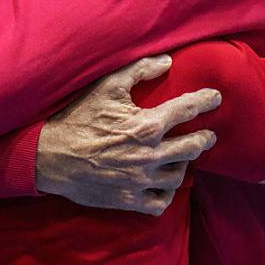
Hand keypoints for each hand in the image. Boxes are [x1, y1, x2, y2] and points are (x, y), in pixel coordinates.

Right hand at [36, 55, 220, 215]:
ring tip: (183, 158)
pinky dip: (167, 194)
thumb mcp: (105, 86)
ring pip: (179, 176)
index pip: (187, 109)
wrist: (49, 156)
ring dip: (184, 165)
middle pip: (192, 147)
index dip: (206, 101)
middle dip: (204, 138)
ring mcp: (140, 180)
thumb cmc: (77, 118)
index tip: (215, 98)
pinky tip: (165, 185)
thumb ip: (139, 70)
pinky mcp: (129, 199)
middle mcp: (149, 155)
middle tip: (208, 135)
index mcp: (146, 125)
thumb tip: (168, 61)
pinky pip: (161, 203)